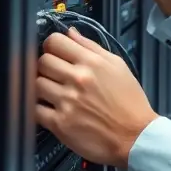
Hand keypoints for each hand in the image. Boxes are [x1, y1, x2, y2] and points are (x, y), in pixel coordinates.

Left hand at [35, 28, 158, 167]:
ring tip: (54, 93)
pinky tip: (51, 109)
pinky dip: (40, 108)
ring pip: (36, 83)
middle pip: (42, 61)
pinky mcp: (60, 123)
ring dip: (43, 87)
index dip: (52, 46)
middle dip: (46, 66)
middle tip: (55, 74)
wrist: (135, 136)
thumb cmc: (130, 102)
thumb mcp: (117, 66)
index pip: (55, 42)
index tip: (56, 53)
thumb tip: (70, 33)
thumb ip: (91, 47)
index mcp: (92, 63)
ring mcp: (67, 101)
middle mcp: (78, 79)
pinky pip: (35, 109)